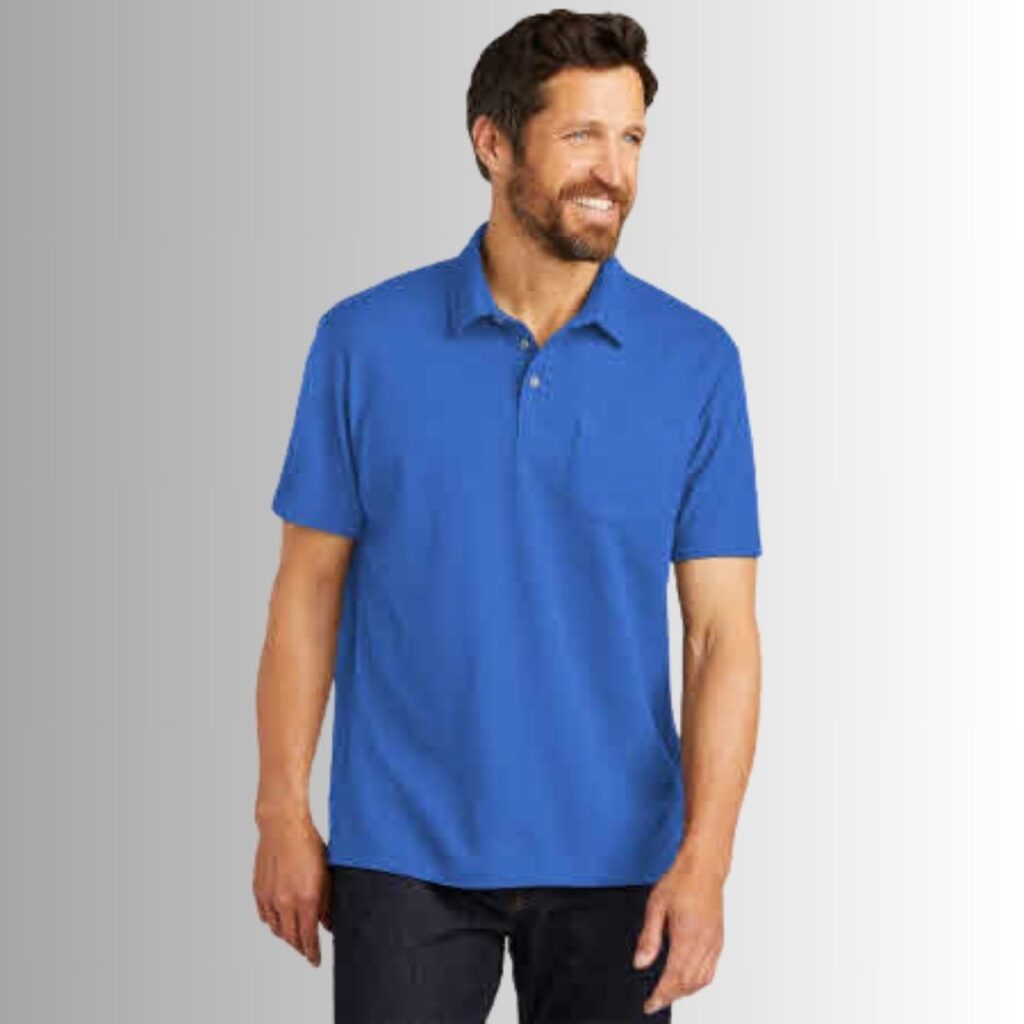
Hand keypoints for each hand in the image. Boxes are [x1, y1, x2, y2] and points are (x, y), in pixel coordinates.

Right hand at [253, 811, 331, 965]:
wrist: (283, 826)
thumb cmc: (308, 843)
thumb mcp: (327, 873)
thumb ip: (328, 902)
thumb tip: (329, 923)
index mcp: (306, 898)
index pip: (309, 937)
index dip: (312, 952)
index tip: (315, 960)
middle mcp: (286, 901)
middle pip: (292, 938)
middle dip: (301, 947)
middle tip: (307, 950)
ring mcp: (270, 897)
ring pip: (277, 930)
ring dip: (287, 937)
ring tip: (296, 937)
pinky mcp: (259, 891)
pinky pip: (265, 917)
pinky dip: (273, 923)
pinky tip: (280, 921)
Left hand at [632, 854, 724, 1013]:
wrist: (704, 866)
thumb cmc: (681, 880)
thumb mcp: (655, 906)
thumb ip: (649, 938)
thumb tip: (640, 963)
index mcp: (687, 936)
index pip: (674, 977)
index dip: (661, 996)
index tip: (650, 1005)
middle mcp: (704, 943)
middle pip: (689, 984)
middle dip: (671, 997)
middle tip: (656, 1001)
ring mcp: (714, 943)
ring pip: (702, 980)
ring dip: (685, 992)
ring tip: (669, 994)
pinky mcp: (719, 940)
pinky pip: (711, 970)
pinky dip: (698, 982)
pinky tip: (688, 980)